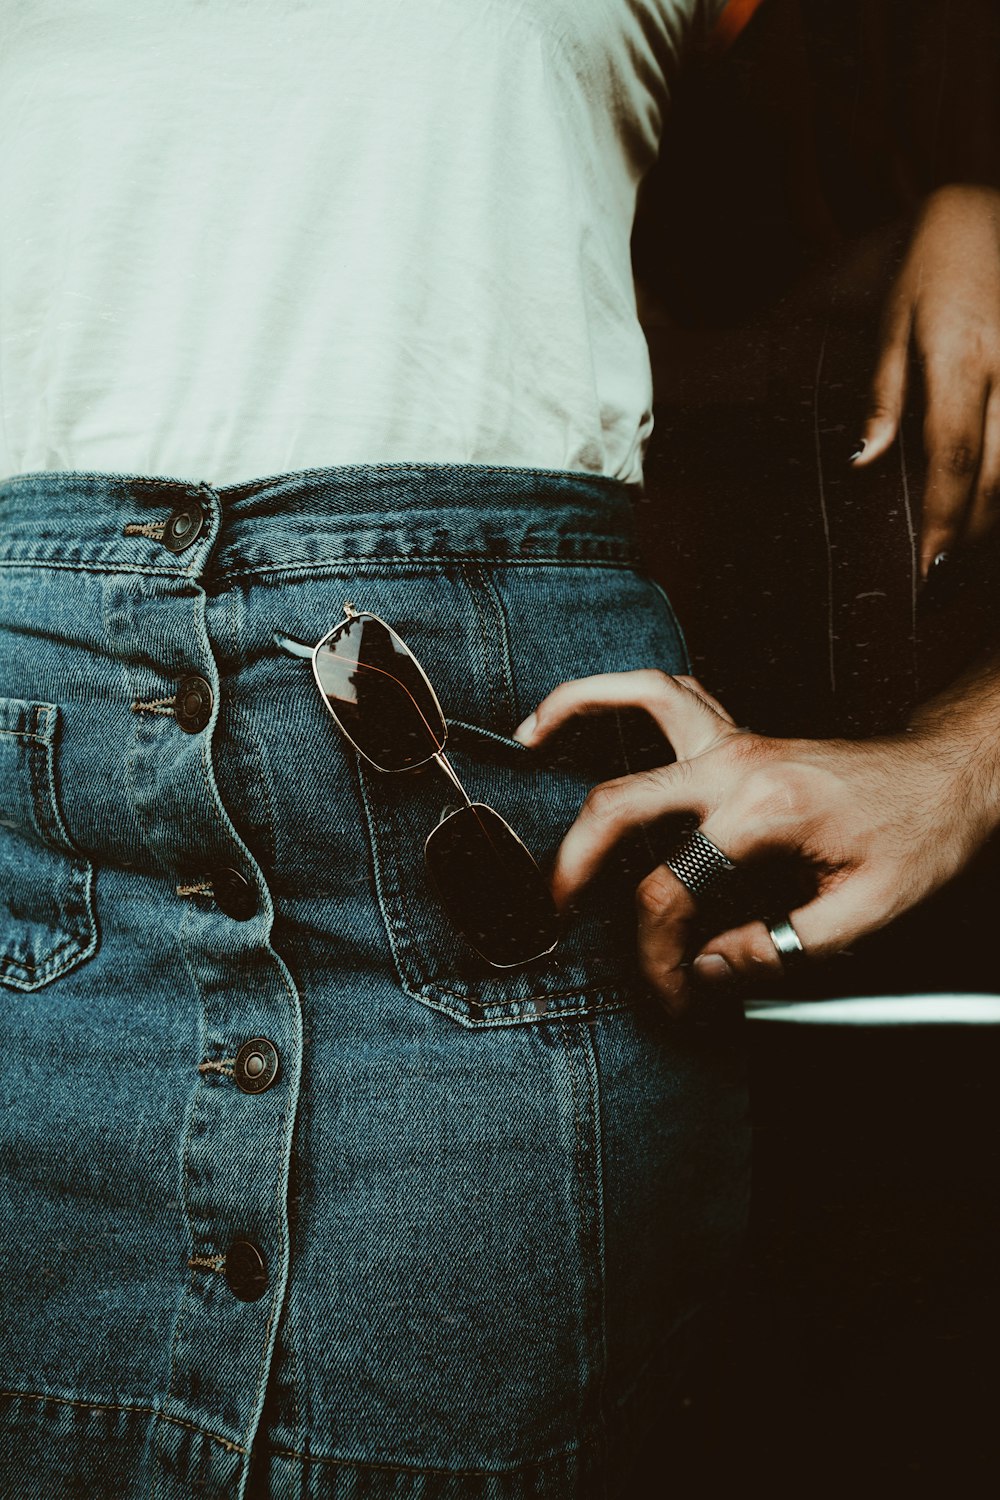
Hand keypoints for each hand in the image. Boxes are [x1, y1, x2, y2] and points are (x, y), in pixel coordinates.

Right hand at [514, 669, 992, 1015]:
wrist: (954, 776)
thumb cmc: (922, 837)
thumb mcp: (868, 915)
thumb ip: (778, 949)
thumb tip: (704, 972)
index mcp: (767, 811)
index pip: (673, 893)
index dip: (657, 959)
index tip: (668, 998)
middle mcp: (739, 762)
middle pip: (623, 804)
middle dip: (577, 867)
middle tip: (557, 914)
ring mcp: (735, 739)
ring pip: (640, 699)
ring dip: (576, 709)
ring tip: (528, 741)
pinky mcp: (738, 736)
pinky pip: (668, 693)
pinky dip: (617, 691)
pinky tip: (585, 709)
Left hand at [853, 183, 999, 577]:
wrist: (983, 218)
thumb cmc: (926, 276)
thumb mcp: (890, 329)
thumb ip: (882, 398)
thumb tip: (864, 463)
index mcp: (959, 359)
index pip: (952, 456)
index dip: (942, 518)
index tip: (925, 567)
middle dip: (972, 533)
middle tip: (940, 575)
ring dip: (998, 515)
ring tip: (965, 550)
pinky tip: (992, 506)